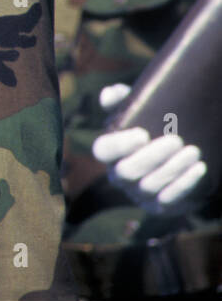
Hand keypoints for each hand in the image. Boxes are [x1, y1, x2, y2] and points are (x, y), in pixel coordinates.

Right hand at [92, 84, 208, 213]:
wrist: (177, 154)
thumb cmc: (153, 127)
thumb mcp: (137, 110)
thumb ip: (121, 99)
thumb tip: (109, 93)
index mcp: (110, 152)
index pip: (102, 151)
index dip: (120, 145)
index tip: (143, 134)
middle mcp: (119, 176)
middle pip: (127, 172)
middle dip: (152, 157)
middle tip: (177, 141)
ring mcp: (138, 193)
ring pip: (150, 186)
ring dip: (173, 169)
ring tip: (193, 151)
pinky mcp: (159, 206)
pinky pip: (169, 200)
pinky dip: (184, 183)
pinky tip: (199, 168)